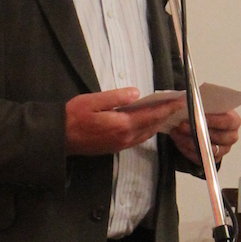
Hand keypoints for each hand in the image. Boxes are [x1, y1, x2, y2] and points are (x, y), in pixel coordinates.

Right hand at [65, 89, 185, 155]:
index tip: (181, 101)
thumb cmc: (72, 117)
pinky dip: (148, 129)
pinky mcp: (115, 147)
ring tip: (168, 112)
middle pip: (152, 125)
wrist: (59, 139)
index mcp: (122, 124)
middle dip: (167, 114)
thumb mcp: (92, 101)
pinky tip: (149, 123)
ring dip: (158, 123)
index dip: (167, 107)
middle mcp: (125, 137)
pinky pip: (138, 138)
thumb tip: (136, 93)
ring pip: (146, 133)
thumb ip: (115, 97)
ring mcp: (120, 144)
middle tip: (179, 105)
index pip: (151, 114)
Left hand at [170, 108, 240, 165]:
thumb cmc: (206, 113)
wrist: (202, 124)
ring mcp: (223, 149)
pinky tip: (178, 141)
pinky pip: (201, 158)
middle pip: (219, 138)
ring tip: (176, 133)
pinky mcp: (213, 159)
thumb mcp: (206, 104)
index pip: (228, 121)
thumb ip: (202, 103)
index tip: (198, 116)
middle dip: (198, 131)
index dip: (214, 120)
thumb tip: (190, 100)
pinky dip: (187, 150)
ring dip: (190, 141)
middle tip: (182, 125)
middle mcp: (231, 136)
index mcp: (234, 121)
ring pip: (208, 149)